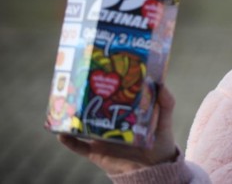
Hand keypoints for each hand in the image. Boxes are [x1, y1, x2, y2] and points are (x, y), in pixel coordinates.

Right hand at [58, 85, 178, 174]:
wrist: (154, 169)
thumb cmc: (160, 141)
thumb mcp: (164, 119)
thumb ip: (166, 102)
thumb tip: (161, 83)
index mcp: (123, 110)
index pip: (112, 93)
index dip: (105, 82)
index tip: (98, 66)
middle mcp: (109, 121)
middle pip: (93, 106)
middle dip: (83, 95)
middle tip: (75, 81)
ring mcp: (101, 136)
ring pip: (81, 124)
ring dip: (71, 115)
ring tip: (63, 103)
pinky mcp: (96, 152)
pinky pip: (78, 146)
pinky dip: (68, 140)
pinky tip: (61, 132)